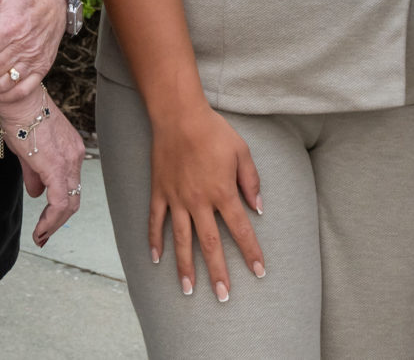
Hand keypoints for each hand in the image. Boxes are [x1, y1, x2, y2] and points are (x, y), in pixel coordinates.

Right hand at [0, 83, 85, 246]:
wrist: (19, 98)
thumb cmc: (20, 117)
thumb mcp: (28, 149)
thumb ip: (35, 172)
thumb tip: (36, 192)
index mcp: (72, 149)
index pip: (71, 185)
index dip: (60, 207)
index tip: (47, 223)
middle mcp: (76, 154)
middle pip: (73, 197)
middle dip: (58, 220)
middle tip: (43, 235)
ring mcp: (69, 160)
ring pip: (69, 202)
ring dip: (54, 224)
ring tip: (40, 236)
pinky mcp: (57, 166)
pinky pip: (59, 201)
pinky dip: (51, 220)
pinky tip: (40, 230)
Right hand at [148, 100, 267, 302]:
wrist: (179, 116)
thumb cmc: (214, 132)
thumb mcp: (242, 152)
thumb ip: (251, 181)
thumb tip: (259, 207)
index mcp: (222, 192)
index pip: (241, 229)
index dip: (251, 252)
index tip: (258, 272)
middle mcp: (199, 201)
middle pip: (211, 244)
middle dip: (218, 273)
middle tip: (223, 296)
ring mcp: (176, 199)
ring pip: (182, 240)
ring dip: (185, 267)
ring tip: (188, 290)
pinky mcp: (160, 192)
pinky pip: (156, 222)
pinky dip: (154, 241)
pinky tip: (156, 260)